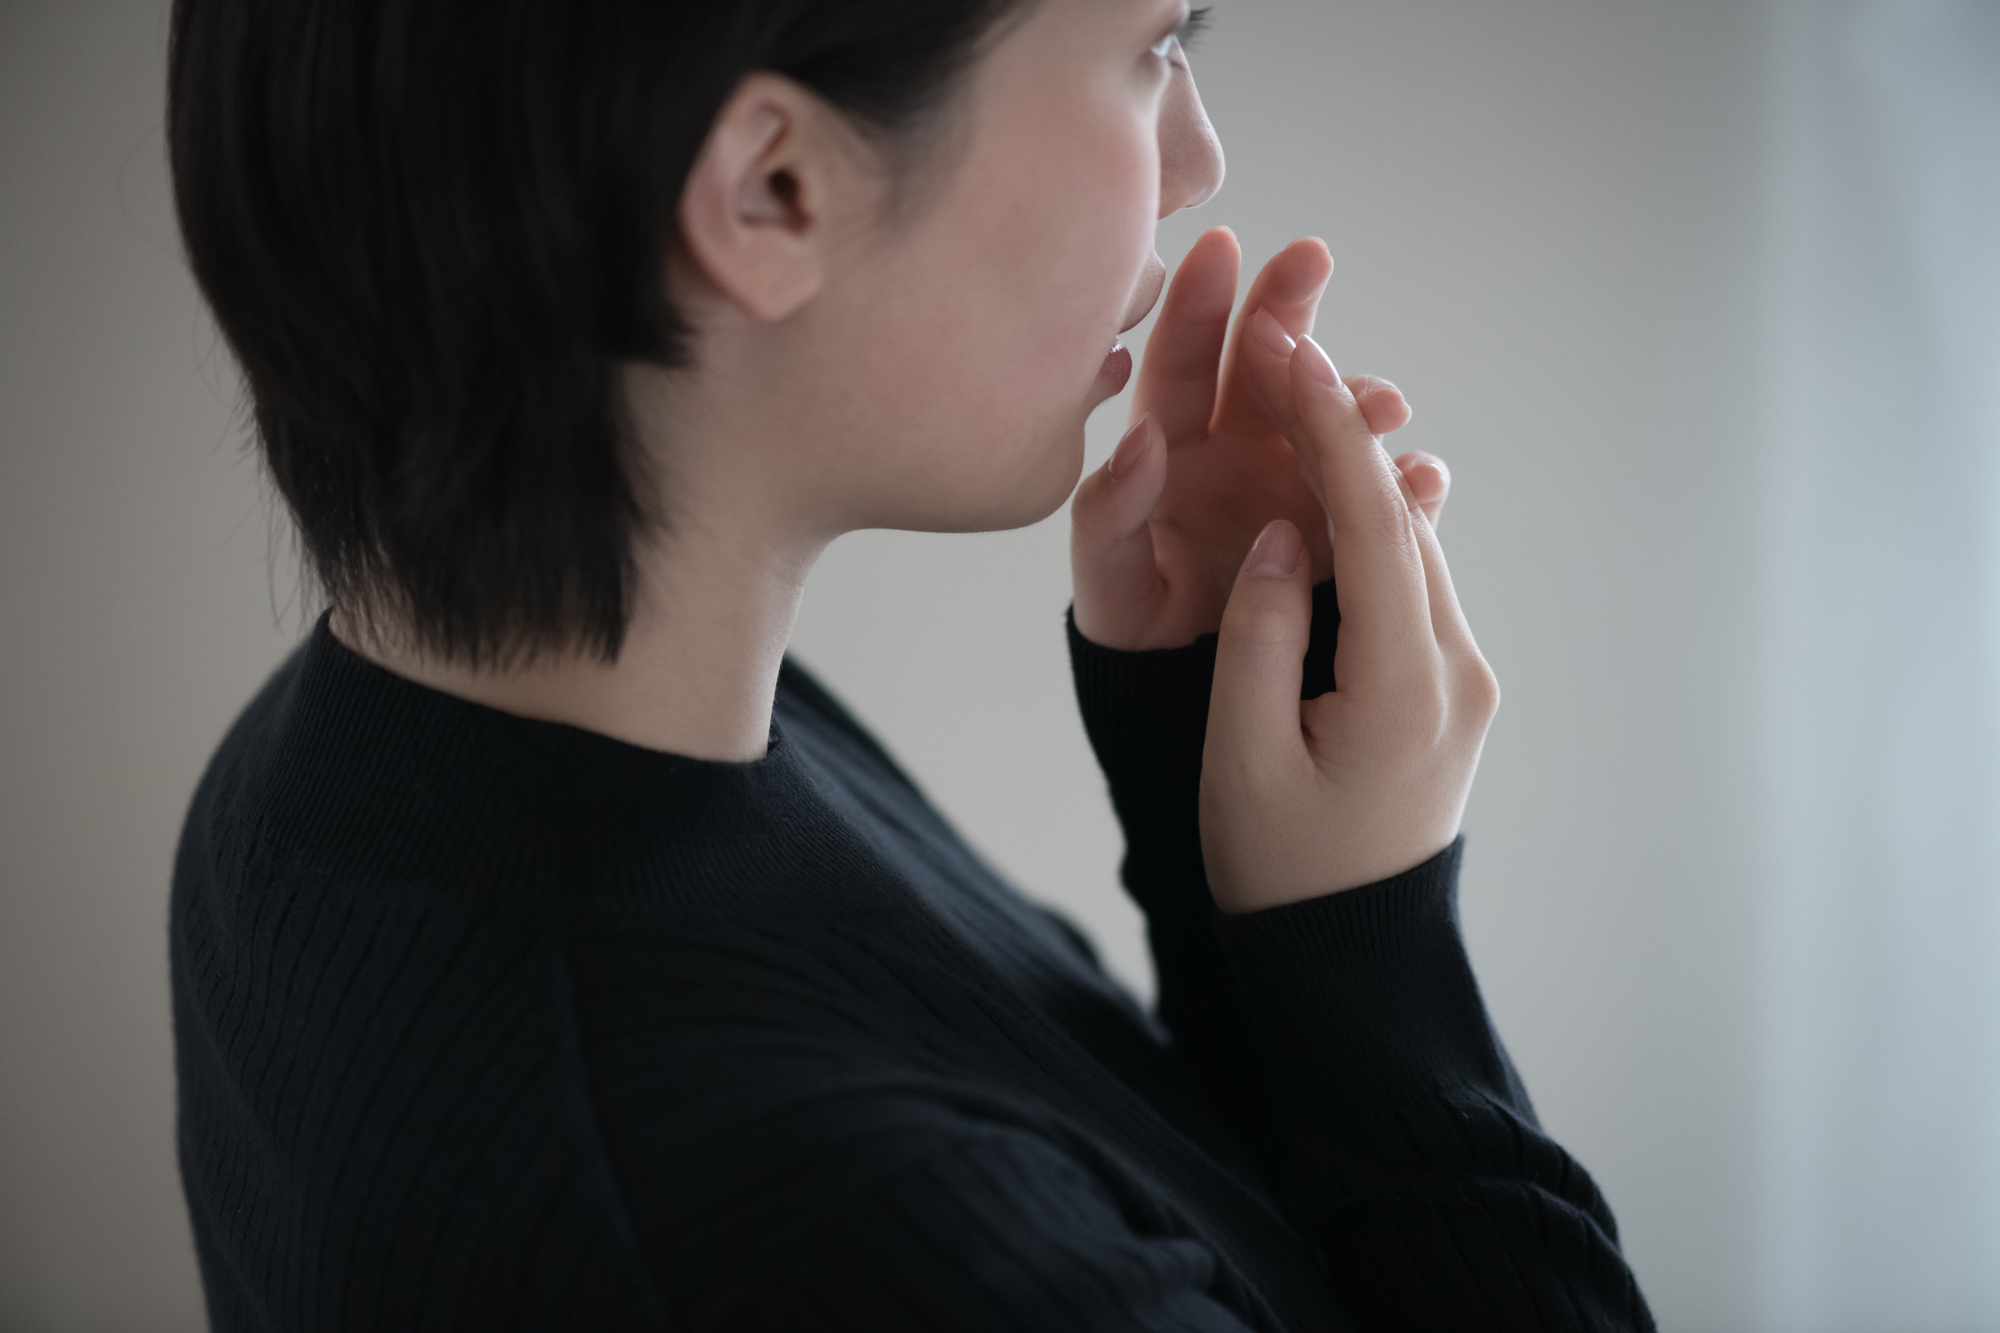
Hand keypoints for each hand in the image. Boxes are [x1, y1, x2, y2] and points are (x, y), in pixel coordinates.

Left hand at [1071, 227, 1446, 650]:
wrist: (1185, 707)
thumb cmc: (1136, 635)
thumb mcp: (1109, 584)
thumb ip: (1109, 514)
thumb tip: (1141, 440)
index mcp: (1175, 449)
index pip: (1185, 361)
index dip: (1202, 303)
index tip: (1222, 247)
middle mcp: (1240, 452)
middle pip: (1267, 365)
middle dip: (1290, 307)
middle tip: (1313, 257)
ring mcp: (1299, 486)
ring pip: (1332, 421)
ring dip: (1356, 403)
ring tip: (1381, 404)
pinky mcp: (1347, 532)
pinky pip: (1383, 496)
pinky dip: (1407, 487)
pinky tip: (1421, 481)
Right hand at [1199, 326, 1498, 912]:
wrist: (1349, 958)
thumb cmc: (1282, 871)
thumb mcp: (1243, 756)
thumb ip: (1259, 635)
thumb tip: (1276, 534)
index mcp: (1409, 687)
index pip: (1376, 524)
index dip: (1328, 430)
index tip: (1287, 348)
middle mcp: (1458, 670)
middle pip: (1402, 519)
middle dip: (1339, 428)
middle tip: (1276, 338)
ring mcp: (1464, 679)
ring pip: (1408, 545)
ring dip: (1351, 473)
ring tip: (1290, 391)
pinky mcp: (1449, 688)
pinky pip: (1406, 584)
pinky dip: (1364, 528)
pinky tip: (1320, 487)